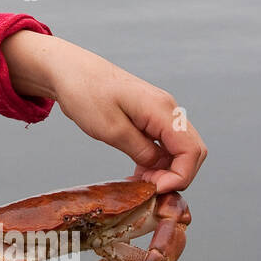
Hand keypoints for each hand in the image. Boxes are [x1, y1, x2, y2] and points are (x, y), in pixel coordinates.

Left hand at [5, 33, 207, 193]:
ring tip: (140, 184)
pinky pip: (164, 143)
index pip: (191, 150)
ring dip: (166, 170)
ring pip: (179, 149)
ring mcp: (159, 112)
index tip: (155, 190)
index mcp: (162, 110)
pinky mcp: (149, 116)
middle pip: (192, 151)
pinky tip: (139, 172)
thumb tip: (161, 169)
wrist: (69, 70)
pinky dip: (157, 161)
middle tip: (148, 189)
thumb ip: (141, 151)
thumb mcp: (111, 129)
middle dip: (176, 175)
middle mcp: (167, 110)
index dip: (180, 176)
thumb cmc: (85, 93)